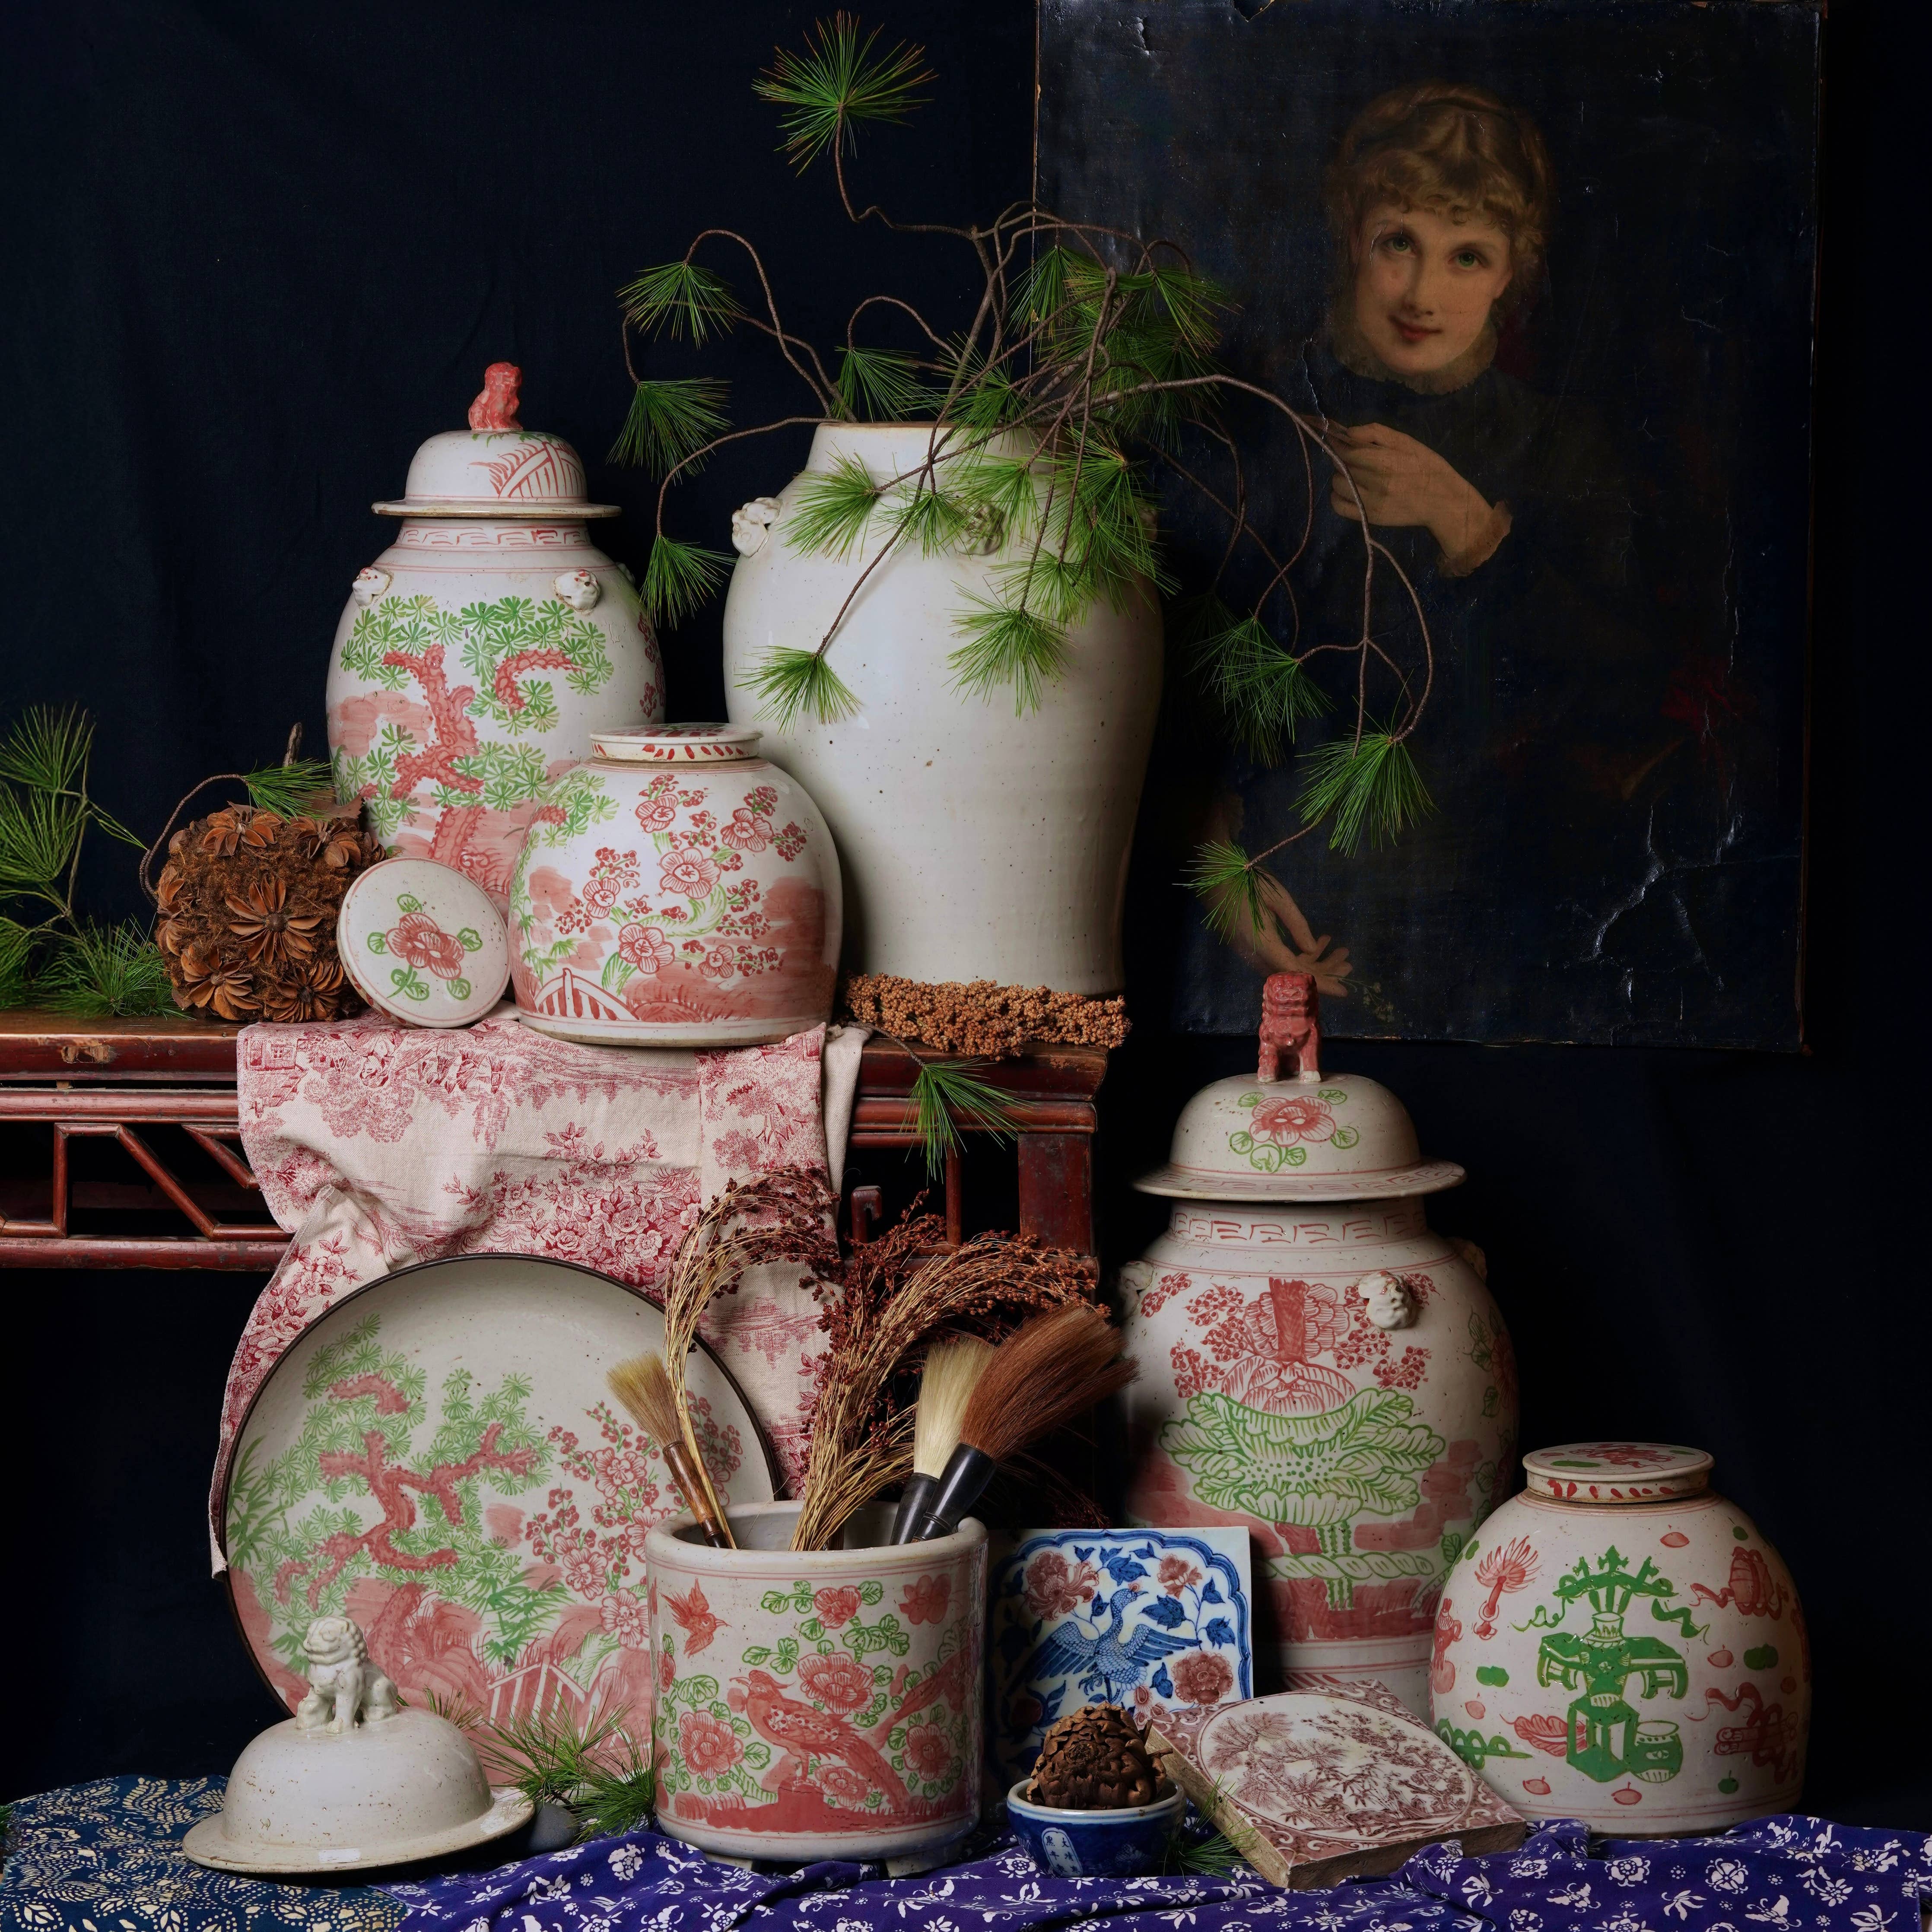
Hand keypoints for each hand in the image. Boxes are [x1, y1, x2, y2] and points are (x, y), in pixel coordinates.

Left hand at [1326, 422, 1497, 561]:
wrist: (1443, 501)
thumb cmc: (1427, 467)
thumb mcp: (1406, 442)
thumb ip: (1376, 433)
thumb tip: (1348, 432)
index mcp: (1384, 461)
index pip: (1346, 451)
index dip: (1339, 443)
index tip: (1337, 439)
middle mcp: (1375, 483)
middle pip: (1340, 467)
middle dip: (1343, 459)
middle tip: (1354, 458)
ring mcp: (1370, 502)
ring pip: (1337, 485)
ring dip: (1340, 477)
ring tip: (1354, 475)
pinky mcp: (1369, 517)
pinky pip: (1339, 507)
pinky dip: (1338, 497)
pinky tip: (1349, 491)